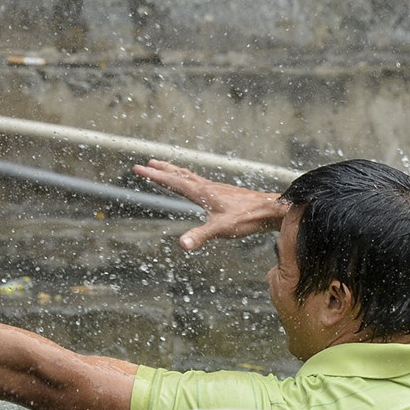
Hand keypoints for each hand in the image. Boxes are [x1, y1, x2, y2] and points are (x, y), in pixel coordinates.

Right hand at [132, 159, 287, 249]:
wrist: (270, 210)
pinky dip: (189, 180)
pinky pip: (200, 183)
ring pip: (190, 177)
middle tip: (147, 164)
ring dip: (175, 172)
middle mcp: (207, 187)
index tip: (138, 168)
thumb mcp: (221, 229)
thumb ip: (200, 236)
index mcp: (202, 193)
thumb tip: (181, 245)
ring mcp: (216, 189)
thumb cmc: (247, 218)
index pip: (173, 182)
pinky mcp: (223, 194)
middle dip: (162, 170)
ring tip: (165, 170)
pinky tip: (194, 187)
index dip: (154, 176)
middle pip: (180, 175)